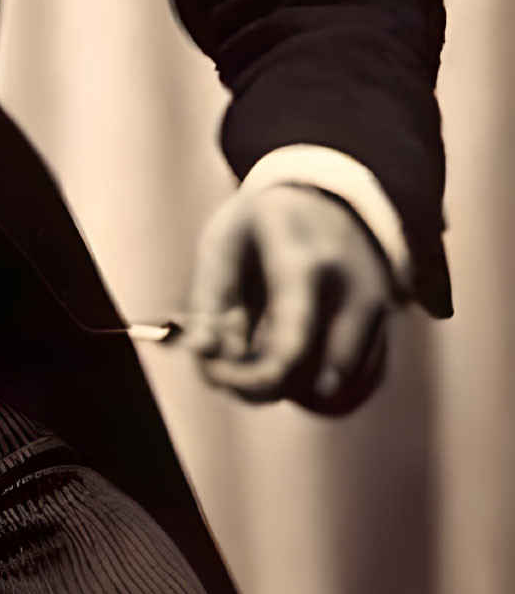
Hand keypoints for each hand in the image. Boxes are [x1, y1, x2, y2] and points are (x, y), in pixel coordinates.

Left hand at [182, 183, 393, 413]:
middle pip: (318, 374)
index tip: (223, 382)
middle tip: (230, 374)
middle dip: (266, 388)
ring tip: (262, 359)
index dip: (261, 376)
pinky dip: (324, 394)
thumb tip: (204, 356)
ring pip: (341, 388)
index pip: (294, 336)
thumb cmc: (262, 225)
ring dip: (294, 393)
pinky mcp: (389, 328)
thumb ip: (210, 301)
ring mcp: (379, 310)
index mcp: (302, 260)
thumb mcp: (223, 242)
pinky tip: (295, 371)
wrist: (331, 198)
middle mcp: (352, 288)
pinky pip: (362, 384)